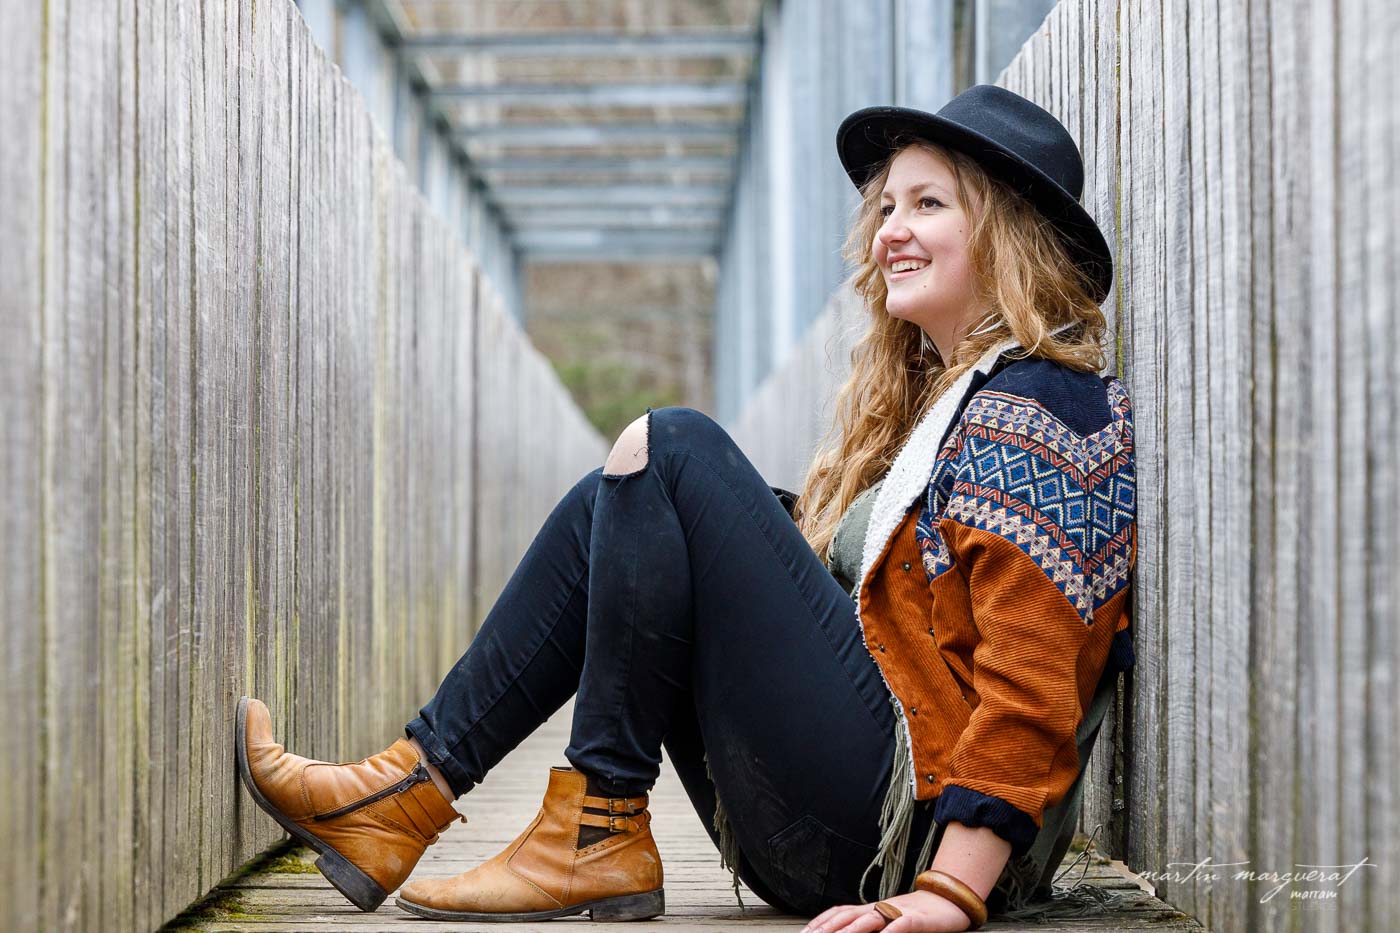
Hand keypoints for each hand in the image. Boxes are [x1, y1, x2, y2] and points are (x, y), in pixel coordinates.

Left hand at [800, 890, 970, 932]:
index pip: (840, 913)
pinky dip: (891, 931)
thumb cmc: (918, 917)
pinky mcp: (920, 920)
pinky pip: (903, 924)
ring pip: (871, 919)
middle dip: (827, 929)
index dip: (821, 923)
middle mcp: (881, 908)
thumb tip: (845, 931)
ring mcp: (900, 912)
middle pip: (848, 916)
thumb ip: (869, 927)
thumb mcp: (889, 922)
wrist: (949, 901)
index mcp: (872, 910)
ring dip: (851, 931)